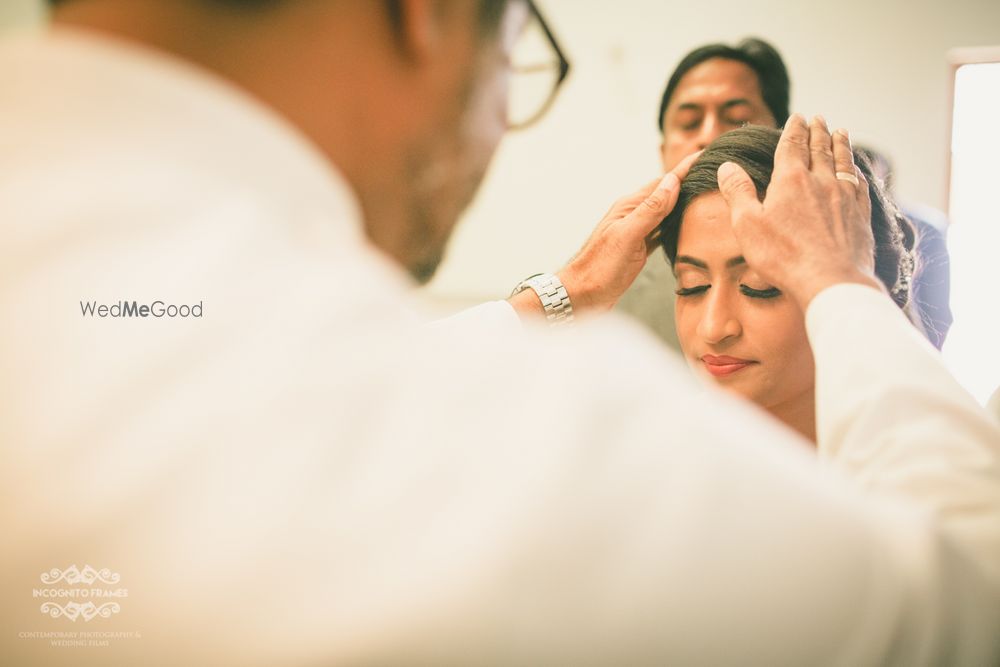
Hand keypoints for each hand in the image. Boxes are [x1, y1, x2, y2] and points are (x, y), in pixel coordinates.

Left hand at [543, 150, 700, 314]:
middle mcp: (633, 216)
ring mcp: (635, 232)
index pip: (663, 182)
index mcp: (630, 207)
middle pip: (666, 194)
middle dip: (688, 182)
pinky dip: (675, 225)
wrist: (581, 296)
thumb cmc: (599, 269)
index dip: (685, 169)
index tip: (706, 154)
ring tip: (704, 193)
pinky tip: (685, 225)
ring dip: (683, 203)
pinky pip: (661, 231)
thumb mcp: (627, 236)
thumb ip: (650, 210)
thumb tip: (672, 182)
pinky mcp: (638, 249)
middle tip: (712, 171)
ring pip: (665, 212)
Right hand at [717, 114, 880, 309]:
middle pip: (820, 148)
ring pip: (843, 161)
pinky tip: (857, 170)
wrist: (830, 280)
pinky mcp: (860, 214)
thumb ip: (737, 192)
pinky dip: (857, 170)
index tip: (796, 117)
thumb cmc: (784, 255)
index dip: (793, 129)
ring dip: (841, 144)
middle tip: (818, 118)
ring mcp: (845, 196)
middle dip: (818, 131)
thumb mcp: (748, 225)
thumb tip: (726, 166)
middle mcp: (821, 181)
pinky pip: (860, 183)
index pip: (792, 145)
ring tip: (841, 132)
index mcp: (792, 180)